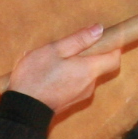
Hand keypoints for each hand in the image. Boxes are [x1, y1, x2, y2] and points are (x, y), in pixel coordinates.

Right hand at [2, 25, 122, 115]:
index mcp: (89, 69)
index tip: (104, 38)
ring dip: (75, 66)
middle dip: (87, 55)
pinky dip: (68, 77)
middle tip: (66, 48)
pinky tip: (49, 75)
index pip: (115, 58)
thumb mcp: (54, 50)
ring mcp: (81, 95)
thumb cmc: (36, 77)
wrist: (23, 108)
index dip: (113, 47)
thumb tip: (99, 29)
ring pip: (85, 75)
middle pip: (99, 66)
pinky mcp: (71, 101)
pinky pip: (76, 84)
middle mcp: (90, 84)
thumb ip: (79, 39)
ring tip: (52, 62)